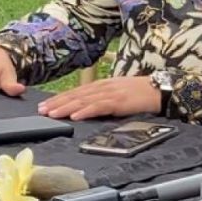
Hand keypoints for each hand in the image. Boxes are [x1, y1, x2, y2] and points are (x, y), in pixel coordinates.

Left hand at [37, 76, 160, 120]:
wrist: (160, 90)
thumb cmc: (141, 93)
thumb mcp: (119, 92)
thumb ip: (104, 97)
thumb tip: (88, 106)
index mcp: (103, 84)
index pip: (77, 91)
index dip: (60, 98)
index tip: (46, 105)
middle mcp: (104, 87)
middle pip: (76, 95)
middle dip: (57, 103)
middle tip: (41, 111)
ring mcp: (111, 93)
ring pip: (83, 100)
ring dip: (66, 107)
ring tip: (52, 114)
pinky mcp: (119, 102)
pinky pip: (98, 107)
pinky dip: (85, 111)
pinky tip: (75, 116)